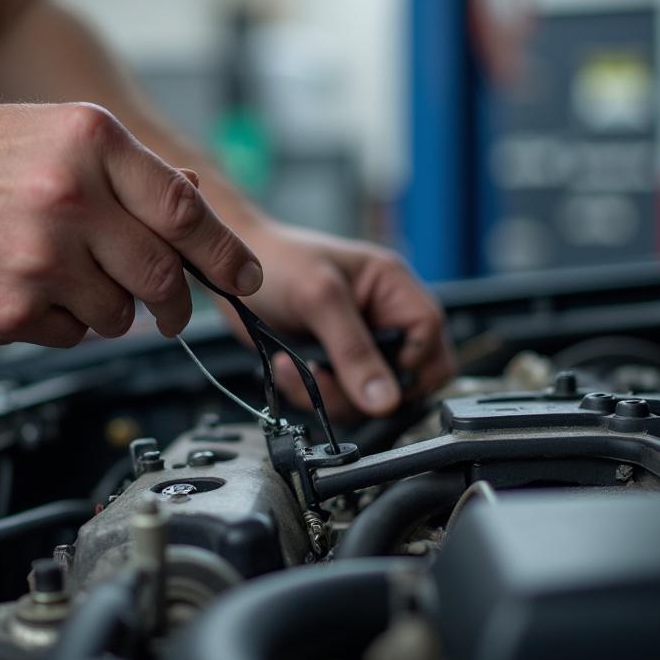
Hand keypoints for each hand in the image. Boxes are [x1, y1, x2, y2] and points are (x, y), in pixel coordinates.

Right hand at [0, 102, 261, 345]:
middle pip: (163, 276)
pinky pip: (73, 336)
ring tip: (67, 276)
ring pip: (120, 316)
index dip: (227, 255)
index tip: (246, 278)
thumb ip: (131, 173)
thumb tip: (197, 206)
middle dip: (175, 301)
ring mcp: (38, 259)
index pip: (186, 211)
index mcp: (91, 143)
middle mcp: (70, 198)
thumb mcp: (58, 135)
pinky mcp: (9, 310)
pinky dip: (65, 323)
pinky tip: (31, 288)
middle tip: (170, 307)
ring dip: (111, 309)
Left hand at [223, 218, 454, 419]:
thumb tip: (385, 399)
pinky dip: (312, 394)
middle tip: (332, 380)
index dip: (411, 366)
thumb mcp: (319, 298)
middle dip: (369, 390)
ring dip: (333, 395)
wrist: (227, 269)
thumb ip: (353, 350)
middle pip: (408, 376)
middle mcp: (382, 318)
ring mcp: (357, 344)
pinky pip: (339, 398)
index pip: (431, 337)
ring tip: (297, 368)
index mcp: (393, 288)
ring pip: (372, 396)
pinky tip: (288, 369)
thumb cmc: (275, 260)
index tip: (375, 379)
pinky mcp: (331, 364)